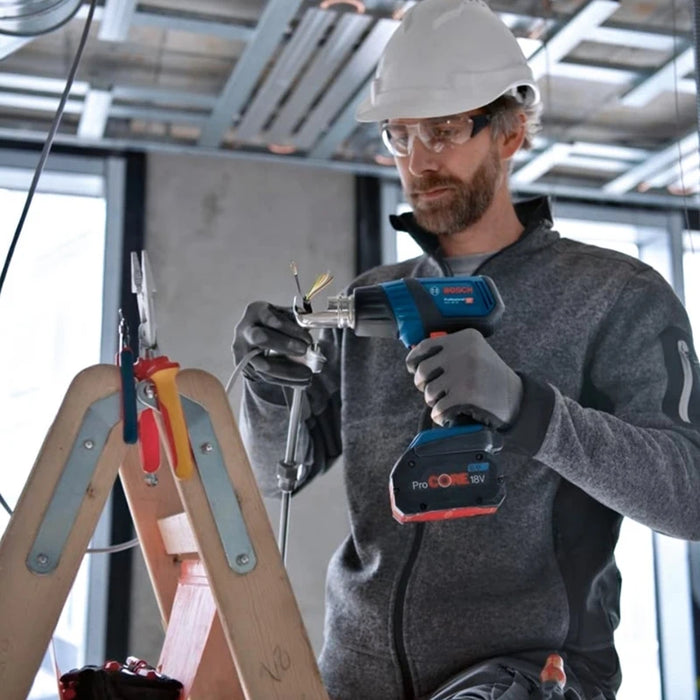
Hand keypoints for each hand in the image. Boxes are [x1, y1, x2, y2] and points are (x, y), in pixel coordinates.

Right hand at [233, 302, 312, 385]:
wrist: (253, 339)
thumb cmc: (272, 325)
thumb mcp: (283, 316)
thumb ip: (295, 320)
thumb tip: (311, 326)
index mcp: (255, 312)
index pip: (269, 318)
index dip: (288, 328)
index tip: (306, 337)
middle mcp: (244, 330)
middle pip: (260, 337)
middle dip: (284, 344)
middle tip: (304, 350)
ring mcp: (242, 350)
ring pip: (262, 363)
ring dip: (287, 369)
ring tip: (307, 373)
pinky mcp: (245, 367)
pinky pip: (266, 377)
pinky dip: (285, 379)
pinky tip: (301, 380)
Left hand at [405, 328, 521, 428]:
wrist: (517, 398)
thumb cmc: (491, 377)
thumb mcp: (475, 352)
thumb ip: (450, 350)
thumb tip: (416, 357)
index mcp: (465, 338)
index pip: (425, 346)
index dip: (414, 360)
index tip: (413, 369)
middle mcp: (464, 352)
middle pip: (423, 370)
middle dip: (424, 384)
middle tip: (434, 390)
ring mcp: (465, 372)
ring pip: (429, 391)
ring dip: (433, 401)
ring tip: (445, 401)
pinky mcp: (466, 394)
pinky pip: (438, 408)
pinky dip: (439, 415)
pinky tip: (446, 415)